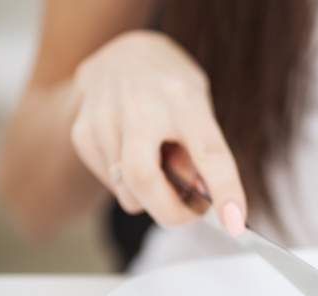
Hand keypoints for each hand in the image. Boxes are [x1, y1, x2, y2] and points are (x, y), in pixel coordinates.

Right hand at [70, 30, 246, 234]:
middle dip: (170, 212)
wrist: (123, 52)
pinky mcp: (82, 131)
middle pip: (145, 179)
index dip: (225, 191)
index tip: (235, 222)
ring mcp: (105, 117)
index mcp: (184, 98)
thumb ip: (201, 152)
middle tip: (189, 214)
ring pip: (128, 190)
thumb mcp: (201, 107)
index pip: (209, 152)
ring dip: (154, 197)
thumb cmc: (172, 88)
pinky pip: (110, 183)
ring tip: (163, 169)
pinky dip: (130, 186)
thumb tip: (200, 198)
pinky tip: (136, 157)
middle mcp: (140, 104)